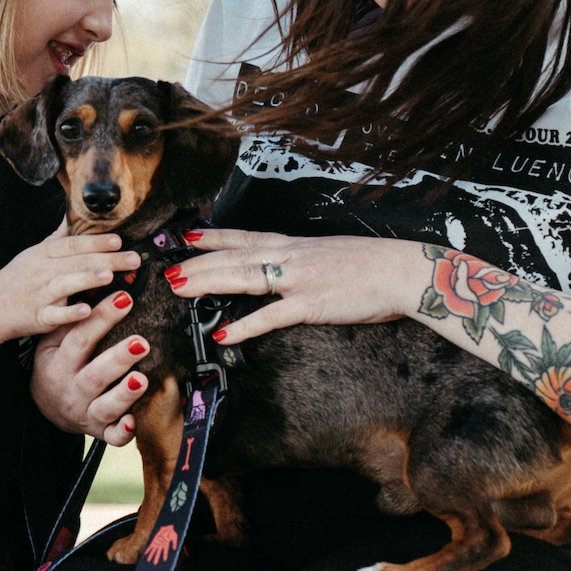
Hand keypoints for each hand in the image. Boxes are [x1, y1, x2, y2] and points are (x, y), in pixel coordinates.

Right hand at [0, 222, 140, 341]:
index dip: (96, 241)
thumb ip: (56, 238)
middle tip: (134, 259)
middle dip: (107, 259)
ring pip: (65, 284)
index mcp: (43, 254)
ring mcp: (39, 294)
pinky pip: (54, 314)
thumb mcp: (33, 254)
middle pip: (77, 261)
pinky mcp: (37, 317)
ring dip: (87, 279)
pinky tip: (87, 310)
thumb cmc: (15, 281)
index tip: (120, 240)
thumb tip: (72, 216)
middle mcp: (42, 271)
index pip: (73, 244)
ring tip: (110, 276)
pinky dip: (70, 313)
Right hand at [32, 290, 151, 443]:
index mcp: (58, 365)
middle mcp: (71, 391)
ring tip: (141, 378)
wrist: (45, 407)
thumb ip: (70, 320)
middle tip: (141, 342)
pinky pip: (112, 436)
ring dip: (124, 394)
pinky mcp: (99, 431)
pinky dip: (123, 432)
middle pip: (94, 375)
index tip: (125, 298)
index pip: (79, 339)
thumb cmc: (55, 366)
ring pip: (105, 407)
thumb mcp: (51, 344)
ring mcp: (85, 413)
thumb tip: (93, 286)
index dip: (102, 318)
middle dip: (118, 358)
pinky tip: (135, 422)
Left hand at [163, 228, 423, 343]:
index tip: (187, 235)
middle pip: (234, 256)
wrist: (402, 269)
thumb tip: (291, 271)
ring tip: (180, 288)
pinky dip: (245, 325)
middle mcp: (291, 256)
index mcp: (296, 245)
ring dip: (208, 282)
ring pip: (243, 277)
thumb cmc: (374, 265)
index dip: (213, 237)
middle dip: (198, 262)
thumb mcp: (333, 254)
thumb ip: (307, 263)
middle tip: (168, 269)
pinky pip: (271, 316)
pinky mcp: (311, 303)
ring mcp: (298, 278)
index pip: (245, 236)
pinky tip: (224, 334)